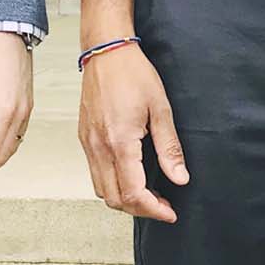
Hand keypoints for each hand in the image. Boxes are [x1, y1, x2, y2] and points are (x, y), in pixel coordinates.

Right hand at [77, 44, 186, 222]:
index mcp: (119, 142)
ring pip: (101, 190)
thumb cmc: (133, 74)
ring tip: (149, 193)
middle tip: (163, 204)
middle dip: (140, 209)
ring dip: (124, 199)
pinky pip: (94, 174)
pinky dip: (112, 184)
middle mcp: (99, 148)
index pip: (133, 193)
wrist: (106, 51)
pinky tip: (131, 174)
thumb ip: (169, 147)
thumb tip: (179, 178)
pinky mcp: (84, 139)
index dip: (153, 209)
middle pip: (114, 199)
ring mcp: (88, 144)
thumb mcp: (160, 108)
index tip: (170, 212)